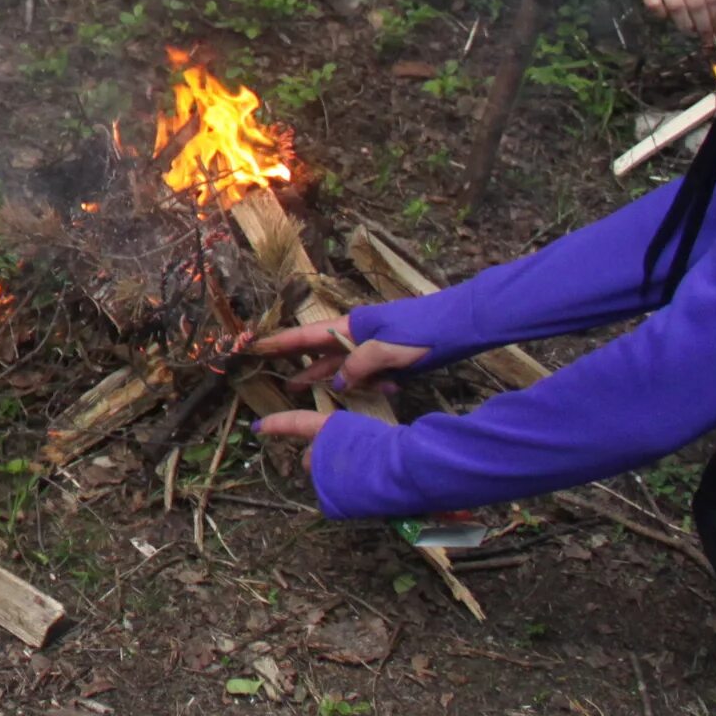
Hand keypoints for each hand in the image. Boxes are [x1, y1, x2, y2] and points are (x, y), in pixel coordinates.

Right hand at [250, 316, 429, 395]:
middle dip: (302, 367)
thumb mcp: (384, 350)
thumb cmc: (420, 332)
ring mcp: (374, 347)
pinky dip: (373, 383)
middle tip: (279, 379)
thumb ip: (356, 366)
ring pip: (346, 366)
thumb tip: (337, 383)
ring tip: (302, 390)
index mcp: (351, 326)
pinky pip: (371, 374)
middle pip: (322, 353)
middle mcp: (358, 335)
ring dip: (334, 380)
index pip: (307, 336)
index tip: (257, 346)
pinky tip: (386, 388)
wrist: (459, 327)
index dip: (281, 342)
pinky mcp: (390, 359)